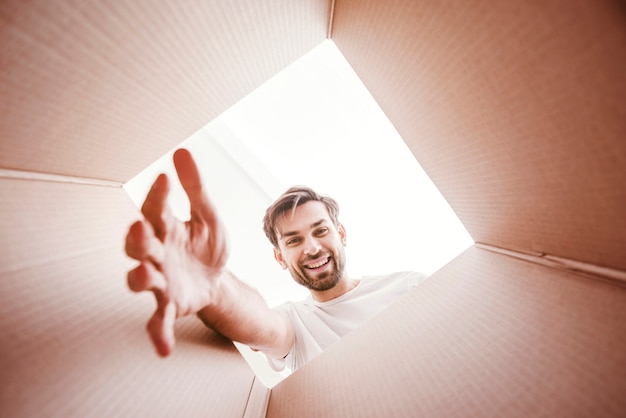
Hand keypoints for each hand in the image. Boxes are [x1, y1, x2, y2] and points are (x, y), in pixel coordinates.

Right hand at [125, 149, 228, 355]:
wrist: (217, 278)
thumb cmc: (206, 244)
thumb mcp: (208, 215)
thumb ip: (196, 188)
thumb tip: (182, 150)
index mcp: (164, 229)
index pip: (155, 209)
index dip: (158, 196)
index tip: (166, 178)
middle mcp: (157, 254)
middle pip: (138, 246)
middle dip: (136, 239)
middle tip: (140, 229)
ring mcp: (161, 281)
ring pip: (142, 281)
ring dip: (140, 279)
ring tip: (146, 277)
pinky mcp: (170, 305)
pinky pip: (158, 321)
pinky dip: (157, 335)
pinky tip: (162, 350)